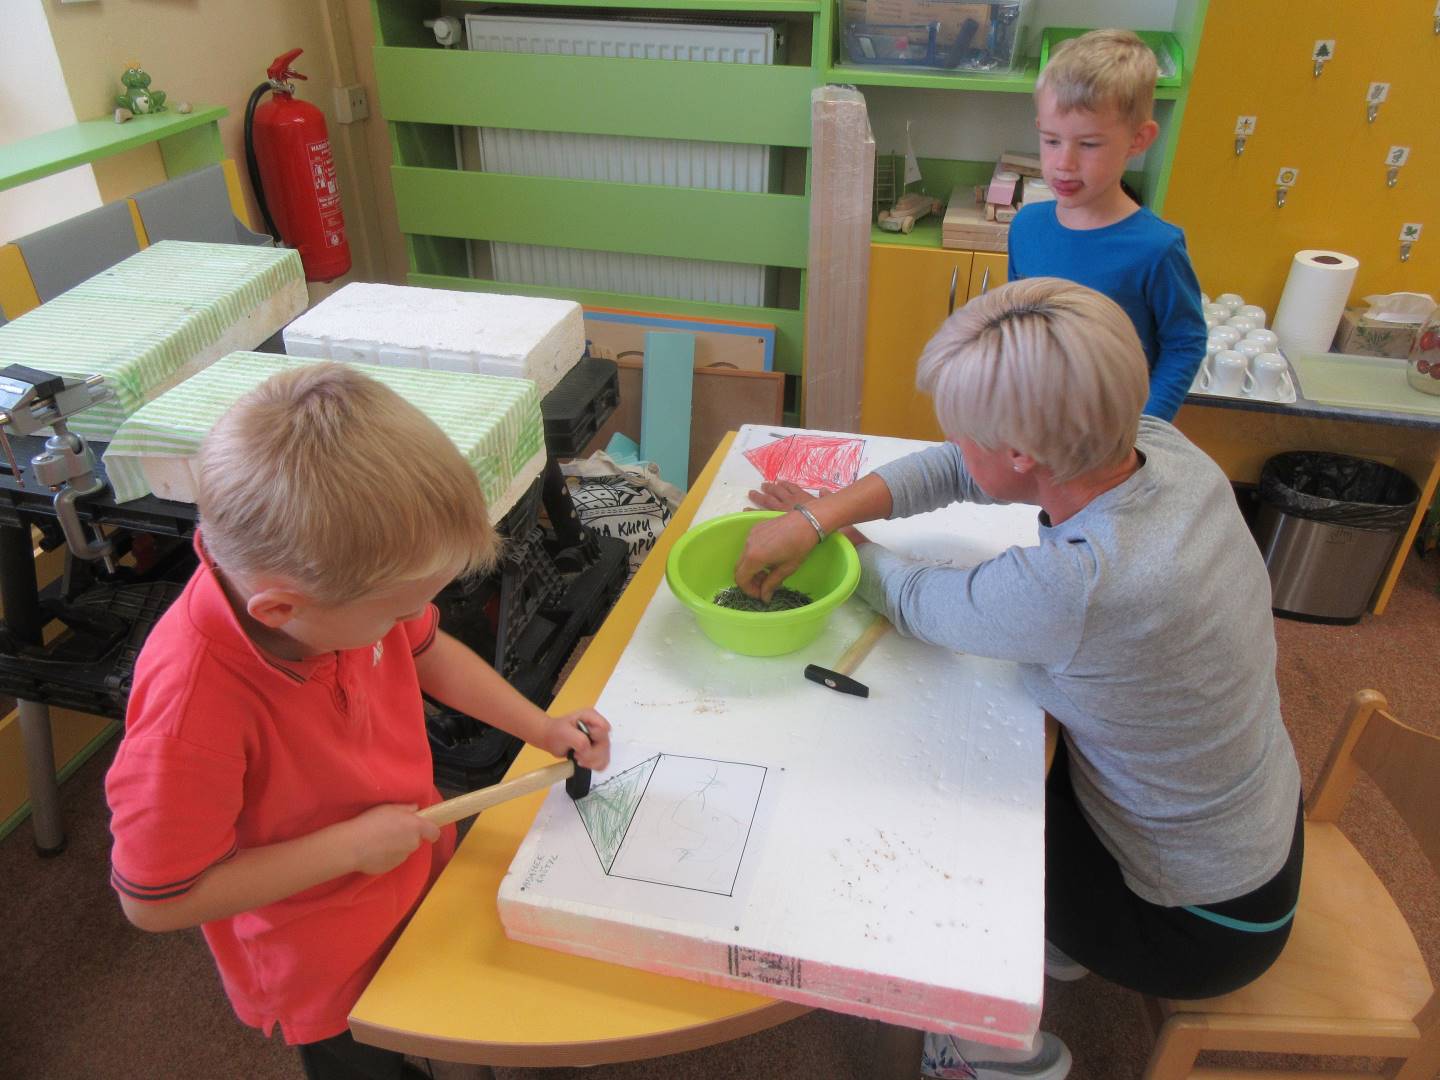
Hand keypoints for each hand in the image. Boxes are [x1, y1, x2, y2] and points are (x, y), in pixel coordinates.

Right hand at [340, 804, 439, 875]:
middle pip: (416, 841)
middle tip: (392, 830)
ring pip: (404, 850)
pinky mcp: (391, 867)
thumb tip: (416, 810)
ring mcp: (402, 858)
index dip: (430, 830)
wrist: (354, 846)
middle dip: (408, 836)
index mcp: (416, 827)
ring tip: (379, 840)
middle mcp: (413, 844)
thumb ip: (407, 808)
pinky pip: (393, 859)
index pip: (435, 833)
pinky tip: (374, 850)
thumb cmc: (372, 822)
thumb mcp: (390, 808)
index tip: (422, 827)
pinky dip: (387, 855)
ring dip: (397, 846)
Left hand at [541, 708, 610, 770]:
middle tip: (576, 753)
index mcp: (592, 717)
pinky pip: (602, 763)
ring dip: (590, 761)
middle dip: (590, 754)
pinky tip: (582, 761)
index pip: (604, 729)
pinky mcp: (598, 751)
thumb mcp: (564, 733)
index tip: (581, 743)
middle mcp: (598, 727)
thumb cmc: (555, 732)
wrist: (550, 738)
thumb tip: (589, 748)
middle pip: (605, 745)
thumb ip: (579, 740)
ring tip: (577, 756)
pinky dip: (592, 765)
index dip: (595, 738)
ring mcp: (599, 740)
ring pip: (605, 756)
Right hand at [735, 481, 822, 600]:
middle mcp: (748, 545)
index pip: (741, 579)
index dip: (748, 590)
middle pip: (739, 568)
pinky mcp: (756, 528)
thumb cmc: (799, 546)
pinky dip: (755, 556)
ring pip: (743, 557)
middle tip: (764, 585)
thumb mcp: (787, 568)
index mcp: (754, 557)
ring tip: (768, 571)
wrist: (807, 521)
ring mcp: (750, 535)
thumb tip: (764, 597)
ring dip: (752, 568)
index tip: (760, 594)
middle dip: (749, 580)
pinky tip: (770, 556)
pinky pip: (749, 546)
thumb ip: (771, 584)